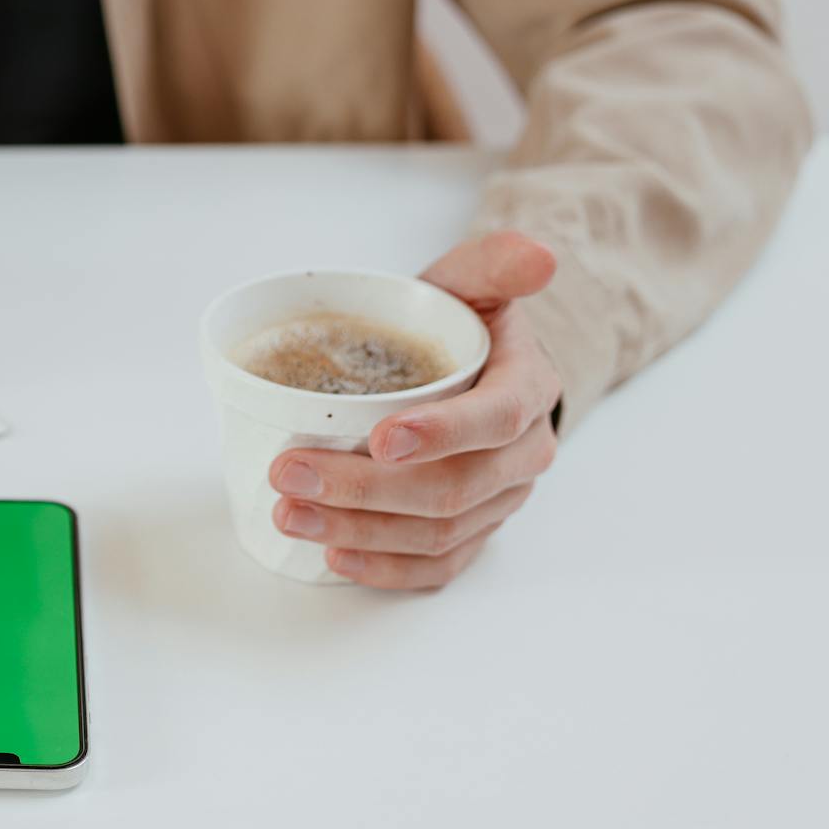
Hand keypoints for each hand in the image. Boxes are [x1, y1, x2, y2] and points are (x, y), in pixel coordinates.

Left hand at [268, 232, 561, 588]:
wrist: (477, 372)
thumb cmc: (460, 328)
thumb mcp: (472, 282)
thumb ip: (494, 263)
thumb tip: (539, 257)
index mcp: (528, 390)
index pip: (497, 418)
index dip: (442, 433)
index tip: (378, 437)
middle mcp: (523, 455)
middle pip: (452, 488)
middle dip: (366, 488)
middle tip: (290, 474)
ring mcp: (500, 502)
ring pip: (437, 533)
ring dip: (360, 532)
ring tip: (290, 514)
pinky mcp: (473, 533)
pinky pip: (439, 568)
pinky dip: (386, 570)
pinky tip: (334, 559)